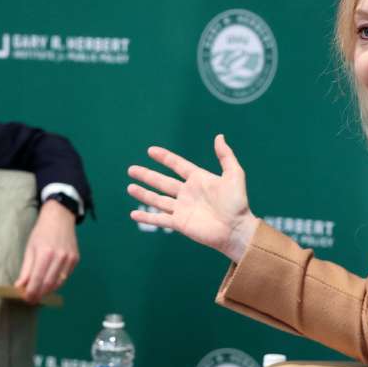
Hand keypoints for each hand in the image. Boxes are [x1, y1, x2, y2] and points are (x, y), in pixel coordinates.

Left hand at [14, 199, 78, 302]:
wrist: (60, 218)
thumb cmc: (42, 232)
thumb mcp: (30, 249)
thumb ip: (26, 270)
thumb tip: (20, 286)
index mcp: (45, 253)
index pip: (37, 279)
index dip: (31, 292)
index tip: (26, 299)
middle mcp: (59, 257)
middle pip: (49, 284)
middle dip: (39, 294)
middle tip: (32, 299)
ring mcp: (69, 259)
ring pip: (58, 283)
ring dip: (48, 290)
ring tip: (39, 292)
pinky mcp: (75, 260)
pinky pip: (65, 277)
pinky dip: (57, 282)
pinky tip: (49, 281)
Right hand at [127, 134, 259, 261]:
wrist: (236, 229)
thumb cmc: (237, 203)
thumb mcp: (234, 175)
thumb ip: (226, 156)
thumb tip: (219, 137)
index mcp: (198, 179)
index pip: (177, 165)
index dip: (164, 158)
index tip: (151, 150)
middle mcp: (187, 193)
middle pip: (162, 182)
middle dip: (146, 175)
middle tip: (131, 169)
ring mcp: (182, 208)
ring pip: (157, 199)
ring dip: (143, 194)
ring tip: (130, 187)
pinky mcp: (180, 223)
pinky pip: (160, 219)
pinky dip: (146, 217)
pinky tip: (133, 213)